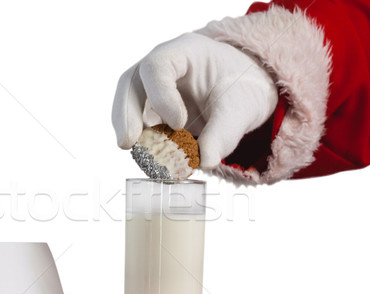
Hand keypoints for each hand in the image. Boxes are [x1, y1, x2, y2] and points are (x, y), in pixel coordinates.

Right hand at [112, 32, 277, 168]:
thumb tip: (205, 160)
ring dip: (135, 137)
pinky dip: (146, 149)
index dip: (161, 96)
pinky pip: (140, 131)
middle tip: (128, 144)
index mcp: (182, 52)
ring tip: (148, 160)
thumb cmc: (241, 87)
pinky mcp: (152, 117)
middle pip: (129, 87)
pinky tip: (159, 164)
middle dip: (126, 116)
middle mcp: (159, 71)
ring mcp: (151, 93)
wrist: (243, 92)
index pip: (156, 67)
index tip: (179, 124)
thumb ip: (224, 132)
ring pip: (128, 110)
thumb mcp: (241, 107)